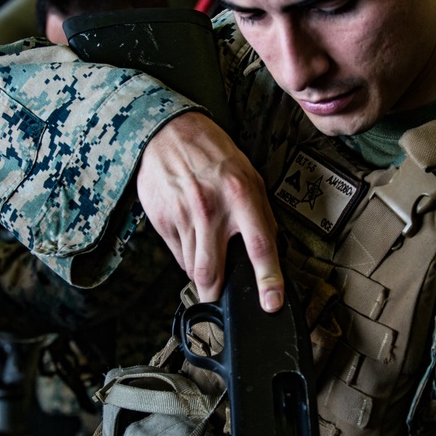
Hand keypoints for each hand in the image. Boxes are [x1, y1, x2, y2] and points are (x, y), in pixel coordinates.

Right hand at [137, 111, 283, 310]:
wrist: (167, 132)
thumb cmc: (211, 152)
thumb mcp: (248, 174)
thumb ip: (261, 212)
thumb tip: (273, 247)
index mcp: (240, 196)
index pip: (259, 247)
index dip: (268, 280)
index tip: (271, 303)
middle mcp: (211, 210)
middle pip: (212, 273)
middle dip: (216, 295)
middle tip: (222, 299)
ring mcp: (183, 217)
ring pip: (192, 268)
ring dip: (201, 274)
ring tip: (207, 260)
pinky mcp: (162, 221)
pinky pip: (177, 254)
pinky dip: (187, 256)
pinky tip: (191, 238)